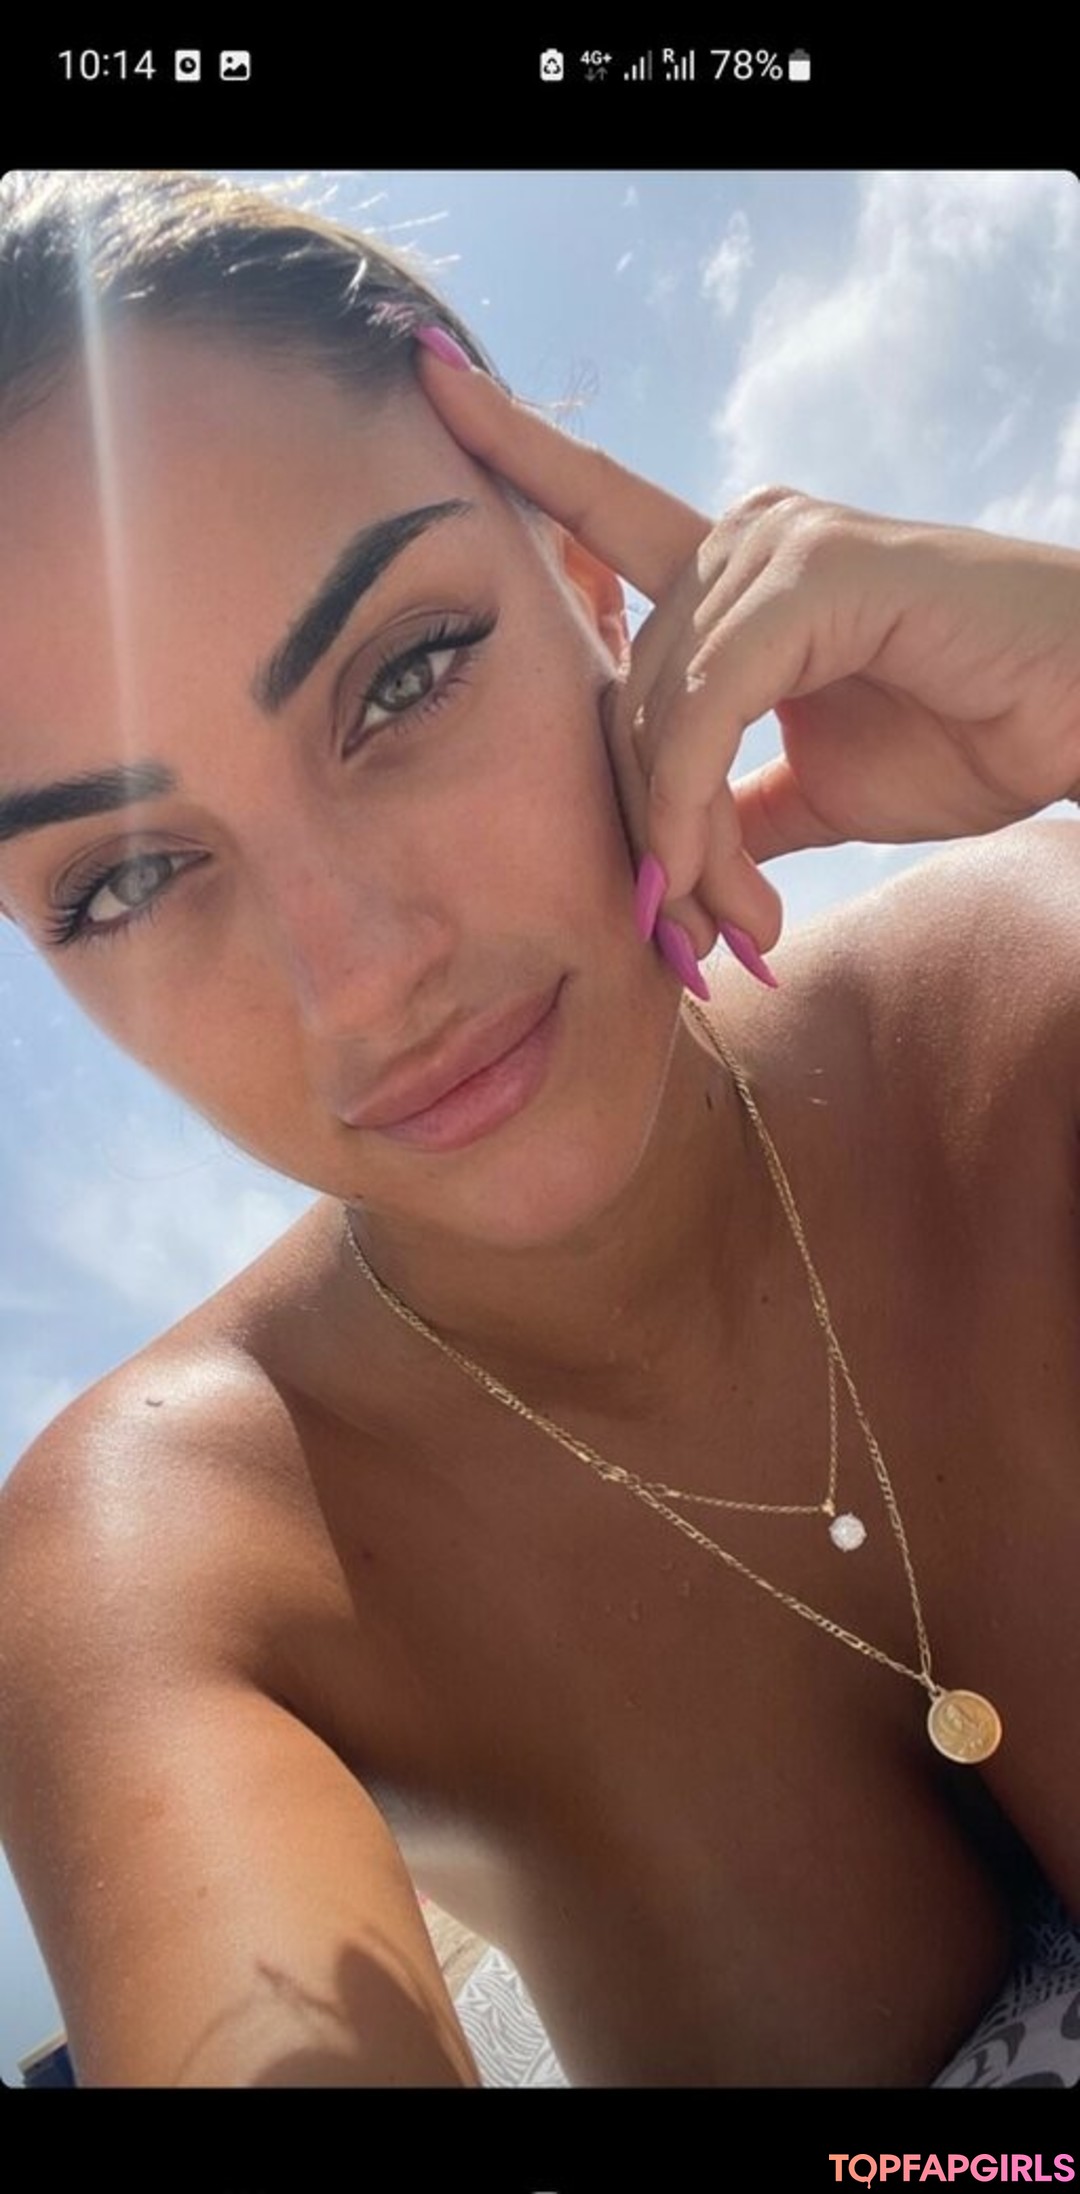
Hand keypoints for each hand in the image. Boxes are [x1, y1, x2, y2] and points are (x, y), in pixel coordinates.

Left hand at [415, 335, 1079, 973]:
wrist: (1076, 721)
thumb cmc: (965, 733)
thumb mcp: (815, 786)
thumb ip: (733, 800)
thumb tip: (672, 858)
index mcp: (734, 572)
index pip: (600, 512)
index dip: (519, 447)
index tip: (431, 379)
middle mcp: (742, 539)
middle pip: (622, 694)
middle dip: (649, 831)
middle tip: (698, 933)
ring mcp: (775, 546)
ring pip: (657, 712)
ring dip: (682, 841)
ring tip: (735, 924)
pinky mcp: (813, 576)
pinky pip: (705, 705)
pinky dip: (693, 800)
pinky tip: (714, 875)